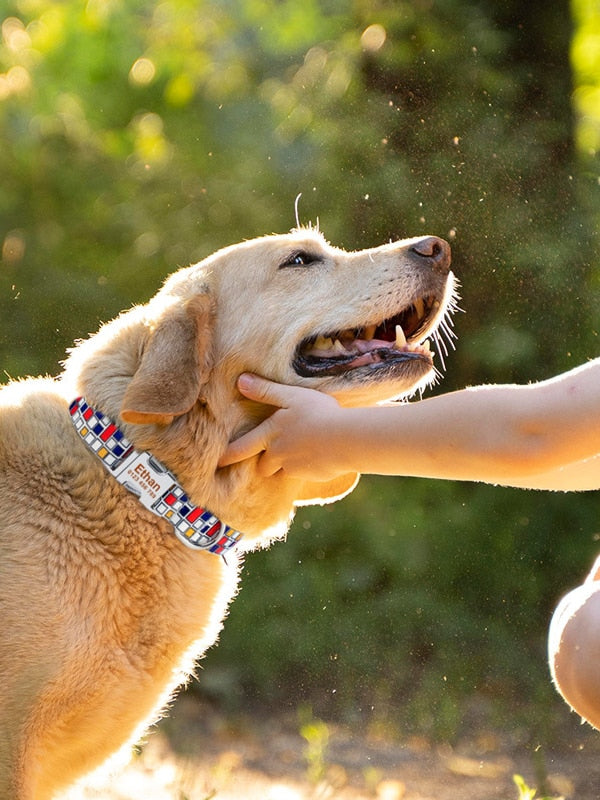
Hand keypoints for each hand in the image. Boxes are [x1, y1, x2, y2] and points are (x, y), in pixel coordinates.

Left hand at [218, 374, 344, 479]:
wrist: (347, 439)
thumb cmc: (318, 413)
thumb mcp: (291, 396)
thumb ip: (266, 390)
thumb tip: (241, 381)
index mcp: (270, 434)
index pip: (241, 448)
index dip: (228, 456)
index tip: (218, 462)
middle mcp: (278, 454)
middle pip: (262, 466)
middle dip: (263, 462)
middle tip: (268, 456)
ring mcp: (294, 468)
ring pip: (282, 471)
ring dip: (285, 465)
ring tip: (298, 452)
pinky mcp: (311, 476)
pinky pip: (302, 474)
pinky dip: (305, 467)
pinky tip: (318, 455)